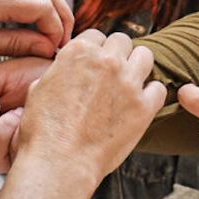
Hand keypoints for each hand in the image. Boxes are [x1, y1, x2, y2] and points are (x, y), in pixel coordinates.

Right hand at [15, 30, 165, 183]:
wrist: (60, 162)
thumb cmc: (43, 131)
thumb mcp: (39, 89)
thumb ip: (59, 71)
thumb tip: (65, 69)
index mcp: (79, 52)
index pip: (97, 35)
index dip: (95, 50)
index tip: (94, 65)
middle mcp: (106, 61)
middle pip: (122, 41)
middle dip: (117, 55)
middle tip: (111, 74)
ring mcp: (128, 82)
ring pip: (145, 56)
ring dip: (138, 66)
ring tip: (130, 83)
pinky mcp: (144, 106)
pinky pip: (159, 88)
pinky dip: (151, 95)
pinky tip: (141, 104)